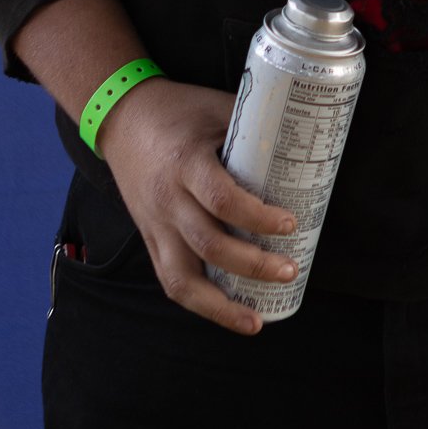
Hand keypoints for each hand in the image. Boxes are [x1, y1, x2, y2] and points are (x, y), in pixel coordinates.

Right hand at [96, 77, 298, 334]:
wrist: (122, 116)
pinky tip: (228, 314)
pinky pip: (170, 280)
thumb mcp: (216, 107)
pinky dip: (199, 303)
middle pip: (209, 244)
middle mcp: (167, 199)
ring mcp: (155, 224)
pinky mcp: (150, 238)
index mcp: (185, 163)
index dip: (257, 217)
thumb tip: (305, 140)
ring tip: (257, 320)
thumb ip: (254, 129)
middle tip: (290, 270)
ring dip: (221, 306)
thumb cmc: (178, 109)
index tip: (290, 223)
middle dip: (252, 265)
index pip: (221, 199)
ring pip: (182, 278)